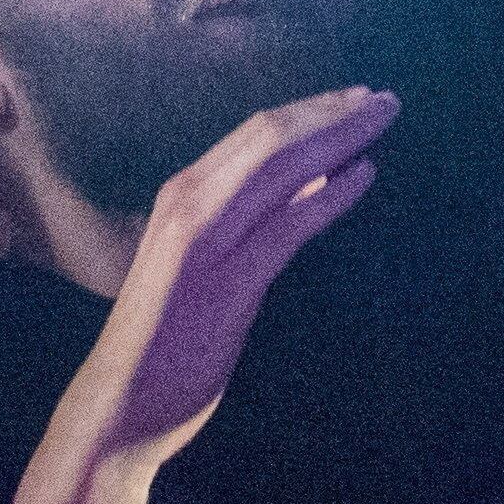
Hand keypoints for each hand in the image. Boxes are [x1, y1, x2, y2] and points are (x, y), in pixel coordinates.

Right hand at [60, 86, 395, 476]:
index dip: (309, 110)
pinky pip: (289, 225)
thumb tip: (312, 178)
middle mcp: (190, 203)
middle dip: (333, 111)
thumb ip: (248, 219)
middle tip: (384, 99)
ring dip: (341, 137)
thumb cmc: (164, 338)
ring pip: (283, 166)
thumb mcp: (205, 261)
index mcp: (181, 194)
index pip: (255, 133)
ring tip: (385, 119)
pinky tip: (365, 176)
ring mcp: (207, 240)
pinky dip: (331, 195)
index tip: (352, 99)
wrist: (118, 404)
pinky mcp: (228, 282)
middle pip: (273, 137)